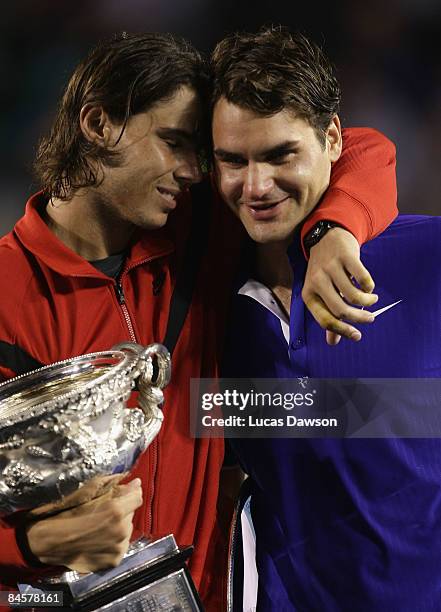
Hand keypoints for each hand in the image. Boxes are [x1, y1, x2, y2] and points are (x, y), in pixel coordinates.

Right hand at [26, 477, 142, 572]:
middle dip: (122, 510)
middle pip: (131, 514)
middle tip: (104, 513)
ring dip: (119, 527)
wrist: (51, 542)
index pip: (138, 497)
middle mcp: (122, 530)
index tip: (124, 493)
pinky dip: (114, 542)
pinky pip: (120, 546)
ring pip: (127, 530)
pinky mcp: (114, 562)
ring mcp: (119, 548)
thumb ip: (116, 486)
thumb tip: (136, 483)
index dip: (131, 493)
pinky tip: (99, 541)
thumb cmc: (68, 513)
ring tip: (100, 528)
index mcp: (116, 511)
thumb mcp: (90, 492)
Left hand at [302, 227, 377, 344]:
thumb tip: (333, 342)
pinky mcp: (346, 256)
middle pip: (341, 310)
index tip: (357, 336)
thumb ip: (328, 316)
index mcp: (309, 294)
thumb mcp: (321, 293)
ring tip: (372, 299)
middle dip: (359, 318)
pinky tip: (369, 287)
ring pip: (354, 296)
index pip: (325, 320)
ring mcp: (331, 268)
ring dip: (368, 301)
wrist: (326, 236)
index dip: (342, 331)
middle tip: (370, 318)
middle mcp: (317, 281)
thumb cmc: (325, 271)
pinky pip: (363, 279)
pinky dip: (369, 286)